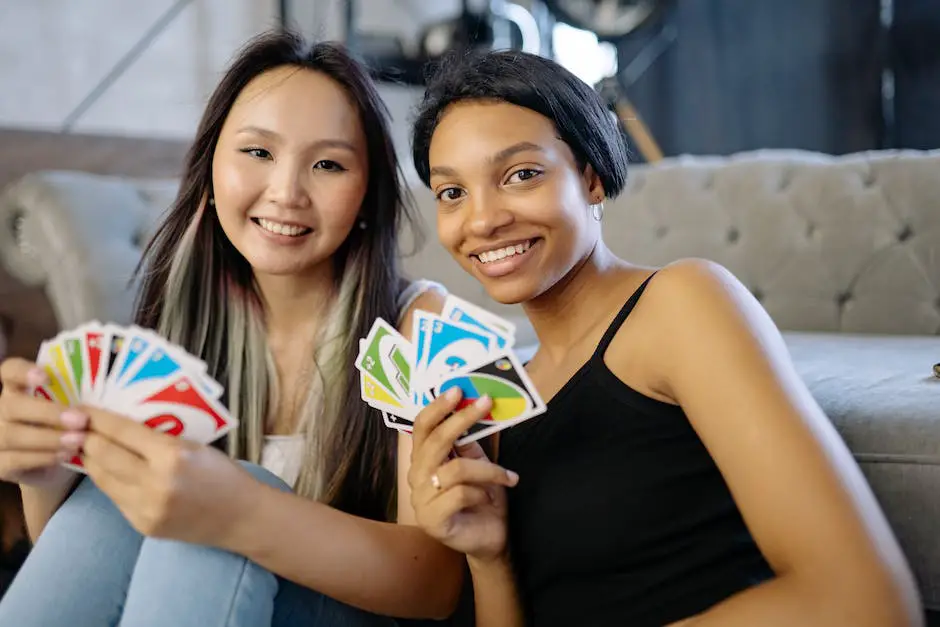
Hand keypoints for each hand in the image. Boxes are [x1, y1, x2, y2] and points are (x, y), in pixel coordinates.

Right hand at [0, 358, 84, 486]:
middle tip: (80, 419)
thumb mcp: (68, 409)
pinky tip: (65, 455)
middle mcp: (1, 410)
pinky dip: (43, 457)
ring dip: (49, 438)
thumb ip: (75, 397)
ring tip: (79, 440)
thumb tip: (104, 390)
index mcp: (16, 389)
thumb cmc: (63, 428)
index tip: (46, 377)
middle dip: (47, 412)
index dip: (23, 372)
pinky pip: (15, 460)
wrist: (50, 465)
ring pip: (12, 435)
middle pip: (12, 405)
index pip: (9, 371)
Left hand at [80, 406, 257, 545]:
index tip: (82, 408)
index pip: (122, 431)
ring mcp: (145, 508)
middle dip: (85, 437)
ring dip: (91, 459)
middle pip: (103, 454)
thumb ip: (158, 438)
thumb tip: (119, 426)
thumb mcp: (195, 446)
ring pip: (103, 478)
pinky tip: (106, 470)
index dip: (97, 418)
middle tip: (74, 425)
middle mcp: (154, 483)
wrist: (241, 518)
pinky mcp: (142, 525)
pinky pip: (115, 497)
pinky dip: (109, 480)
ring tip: (83, 445)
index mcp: (172, 456)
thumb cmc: (223, 474)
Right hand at [408, 388, 518, 561]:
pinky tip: (490, 499)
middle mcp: (417, 477)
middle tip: (486, 403)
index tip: (457, 390)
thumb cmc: (482, 497)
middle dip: (462, 420)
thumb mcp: (477, 462)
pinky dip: (481, 493)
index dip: (437, 408)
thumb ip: (467, 440)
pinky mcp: (432, 521)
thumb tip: (471, 404)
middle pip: (435, 442)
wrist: (490, 537)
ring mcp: (421, 500)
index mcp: (424, 460)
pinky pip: (459, 494)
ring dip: (489, 470)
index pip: (422, 428)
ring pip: (456, 470)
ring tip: (508, 477)